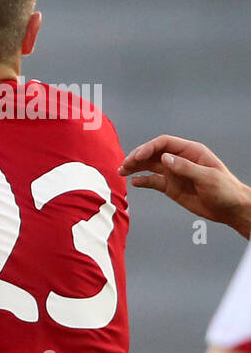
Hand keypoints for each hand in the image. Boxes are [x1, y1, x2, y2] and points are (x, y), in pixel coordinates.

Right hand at [120, 135, 250, 237]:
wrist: (230, 209)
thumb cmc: (226, 190)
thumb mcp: (207, 177)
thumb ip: (185, 167)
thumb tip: (164, 158)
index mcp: (191, 152)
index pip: (164, 143)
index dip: (149, 147)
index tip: (137, 156)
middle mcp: (180, 160)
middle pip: (153, 153)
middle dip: (137, 157)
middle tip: (124, 164)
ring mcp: (174, 173)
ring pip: (150, 166)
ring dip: (135, 167)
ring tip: (121, 171)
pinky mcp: (171, 187)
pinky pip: (153, 181)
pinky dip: (142, 181)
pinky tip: (133, 182)